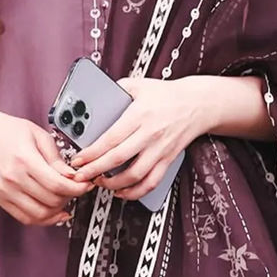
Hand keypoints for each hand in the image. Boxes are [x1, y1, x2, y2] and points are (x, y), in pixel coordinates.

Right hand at [0, 105, 92, 225]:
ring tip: (65, 198)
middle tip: (76, 188)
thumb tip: (73, 176)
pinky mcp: (1, 199)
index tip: (86, 184)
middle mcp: (13, 178)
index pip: (57, 184)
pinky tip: (54, 211)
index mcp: (24, 160)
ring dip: (58, 210)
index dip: (77, 188)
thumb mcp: (39, 135)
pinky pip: (26, 218)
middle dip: (70, 197)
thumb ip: (56, 159)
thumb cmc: (9, 131)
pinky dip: (43, 219)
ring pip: (40, 214)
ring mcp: (5, 191)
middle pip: (51, 200)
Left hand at [69, 77, 201, 200]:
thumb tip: (95, 96)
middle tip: (80, 176)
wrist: (198, 104)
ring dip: (113, 184)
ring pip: (135, 175)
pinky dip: (136, 192)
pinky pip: (151, 182)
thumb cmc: (167, 94)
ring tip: (98, 182)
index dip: (92, 152)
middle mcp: (150, 134)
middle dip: (95, 170)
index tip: (78, 159)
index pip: (111, 138)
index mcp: (140, 115)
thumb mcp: (139, 84)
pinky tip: (122, 192)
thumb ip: (117, 89)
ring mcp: (160, 149)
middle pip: (118, 159)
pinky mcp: (168, 160)